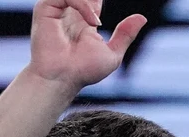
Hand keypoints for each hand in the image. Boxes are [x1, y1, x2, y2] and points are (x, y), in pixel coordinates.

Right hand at [26, 0, 147, 91]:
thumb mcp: (112, 54)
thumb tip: (143, 17)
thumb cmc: (83, 71)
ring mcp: (57, 9)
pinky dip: (83, 4)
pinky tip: (92, 21)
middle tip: (98, 17)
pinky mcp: (45, 8)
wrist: (62, 77)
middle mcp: (70, 13)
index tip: (103, 3)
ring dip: (90, 2)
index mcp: (85, 20)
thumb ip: (125, 35)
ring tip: (96, 21)